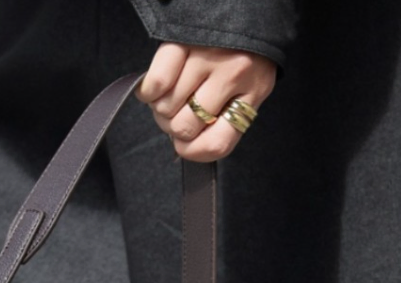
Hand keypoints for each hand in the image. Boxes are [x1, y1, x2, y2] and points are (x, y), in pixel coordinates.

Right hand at [136, 43, 276, 161]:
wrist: (244, 10)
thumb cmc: (244, 55)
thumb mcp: (247, 91)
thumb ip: (225, 121)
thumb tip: (183, 145)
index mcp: (251, 94)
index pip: (216, 145)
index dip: (194, 150)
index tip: (188, 142)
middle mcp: (231, 74)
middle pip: (183, 128)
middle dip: (174, 126)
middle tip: (179, 112)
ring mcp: (206, 57)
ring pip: (166, 108)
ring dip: (162, 107)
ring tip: (173, 93)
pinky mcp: (183, 42)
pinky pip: (156, 83)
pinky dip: (148, 91)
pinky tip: (157, 87)